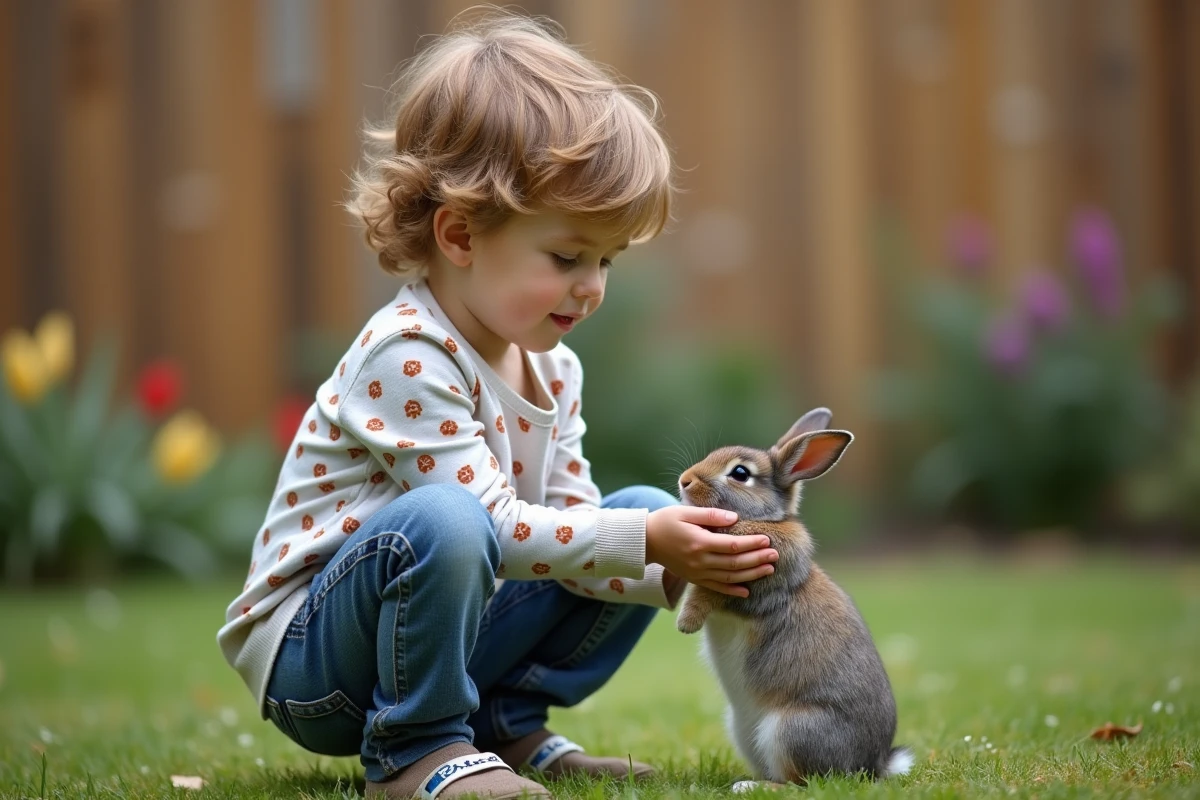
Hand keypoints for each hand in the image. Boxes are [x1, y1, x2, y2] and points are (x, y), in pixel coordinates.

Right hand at [646, 506, 776, 596]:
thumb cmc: (665, 522)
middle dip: (757, 559)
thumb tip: (734, 518)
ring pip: (729, 577)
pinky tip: (747, 591)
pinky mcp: (694, 579)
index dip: (751, 544)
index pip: (731, 545)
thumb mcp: (685, 512)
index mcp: (699, 542)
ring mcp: (697, 573)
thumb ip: (711, 515)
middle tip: (775, 555)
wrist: (645, 542)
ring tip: (769, 570)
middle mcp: (700, 561)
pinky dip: (732, 590)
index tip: (767, 539)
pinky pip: (716, 587)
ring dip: (751, 574)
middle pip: (734, 563)